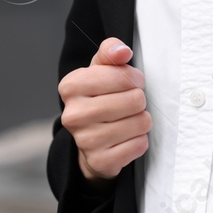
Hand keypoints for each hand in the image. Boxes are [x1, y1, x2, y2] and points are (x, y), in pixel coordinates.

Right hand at [58, 37, 148, 185]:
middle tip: (132, 103)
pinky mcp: (100, 161)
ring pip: (140, 123)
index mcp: (71, 86)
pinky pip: (139, 145)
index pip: (121, 75)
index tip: (133, 82)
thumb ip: (110, 53)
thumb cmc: (99, 97)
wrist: (90, 139)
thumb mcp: (100, 70)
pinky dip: (139, 140)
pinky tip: (128, 137)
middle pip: (134, 100)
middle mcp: (73, 114)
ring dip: (142, 120)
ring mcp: (85, 140)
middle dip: (139, 100)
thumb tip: (122, 51)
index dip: (134, 77)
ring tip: (130, 119)